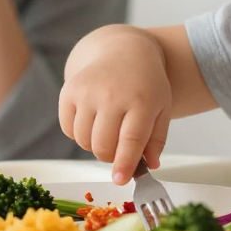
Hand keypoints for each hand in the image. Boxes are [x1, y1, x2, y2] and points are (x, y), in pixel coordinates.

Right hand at [59, 26, 172, 184]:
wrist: (124, 51)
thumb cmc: (146, 84)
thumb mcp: (162, 108)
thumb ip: (157, 139)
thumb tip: (149, 165)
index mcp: (141, 100)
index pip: (130, 140)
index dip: (124, 164)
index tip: (120, 179)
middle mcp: (112, 94)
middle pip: (103, 146)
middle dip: (110, 156)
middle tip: (118, 149)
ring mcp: (88, 91)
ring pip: (84, 141)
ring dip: (94, 145)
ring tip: (107, 130)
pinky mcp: (69, 91)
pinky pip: (68, 129)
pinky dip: (79, 134)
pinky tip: (92, 120)